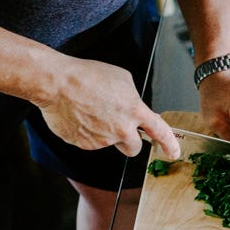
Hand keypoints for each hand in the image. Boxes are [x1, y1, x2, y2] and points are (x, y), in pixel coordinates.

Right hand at [36, 56, 180, 159]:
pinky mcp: (85, 144)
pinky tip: (79, 116)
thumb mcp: (121, 78)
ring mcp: (102, 139)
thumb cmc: (86, 76)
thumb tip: (135, 108)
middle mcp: (121, 129)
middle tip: (116, 127)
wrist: (56, 83)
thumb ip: (133, 98)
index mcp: (134, 111)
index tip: (173, 153)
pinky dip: (86, 133)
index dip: (169, 144)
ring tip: (90, 112)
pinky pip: (90, 142)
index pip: (160, 131)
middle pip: (133, 148)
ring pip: (109, 143)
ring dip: (104, 133)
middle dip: (128, 141)